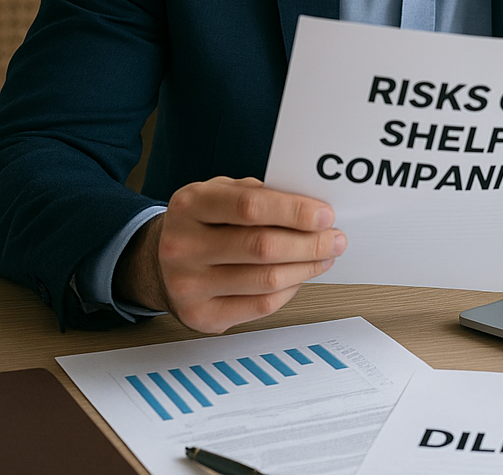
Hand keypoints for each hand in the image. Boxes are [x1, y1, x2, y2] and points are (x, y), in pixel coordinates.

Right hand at [114, 177, 345, 333]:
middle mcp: (182, 245)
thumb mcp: (223, 192)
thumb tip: (314, 210)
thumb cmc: (205, 221)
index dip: (294, 211)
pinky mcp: (201, 316)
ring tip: (325, 255)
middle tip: (336, 238)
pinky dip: (289, 289)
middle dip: (310, 242)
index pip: (250, 206)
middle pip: (262, 247)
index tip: (325, 214)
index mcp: (190, 205)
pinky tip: (300, 275)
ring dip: (307, 267)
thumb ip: (262, 195)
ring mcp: (188, 285)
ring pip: (266, 280)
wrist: (160, 261)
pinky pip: (260, 306)